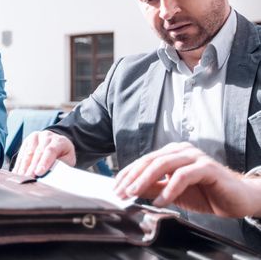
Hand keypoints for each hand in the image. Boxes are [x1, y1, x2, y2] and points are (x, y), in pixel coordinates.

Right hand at [12, 130, 75, 176]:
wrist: (57, 144)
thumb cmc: (63, 156)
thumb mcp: (68, 160)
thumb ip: (62, 166)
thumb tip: (53, 174)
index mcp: (59, 141)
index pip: (51, 151)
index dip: (44, 162)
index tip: (38, 172)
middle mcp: (47, 136)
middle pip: (38, 152)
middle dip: (32, 166)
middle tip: (28, 177)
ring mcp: (36, 137)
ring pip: (28, 152)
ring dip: (23, 166)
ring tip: (20, 177)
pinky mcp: (27, 141)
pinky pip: (21, 153)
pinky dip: (19, 164)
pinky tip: (16, 172)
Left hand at [114, 142, 259, 217]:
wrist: (236, 199)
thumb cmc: (205, 193)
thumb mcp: (172, 192)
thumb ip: (154, 188)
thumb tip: (131, 190)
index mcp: (172, 153)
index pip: (144, 160)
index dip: (128, 173)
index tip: (116, 186)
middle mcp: (181, 150)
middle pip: (151, 160)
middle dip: (133, 176)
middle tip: (121, 191)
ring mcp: (194, 157)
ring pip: (164, 164)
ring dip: (146, 180)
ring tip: (134, 193)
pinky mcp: (207, 167)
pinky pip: (183, 176)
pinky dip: (169, 189)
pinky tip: (161, 201)